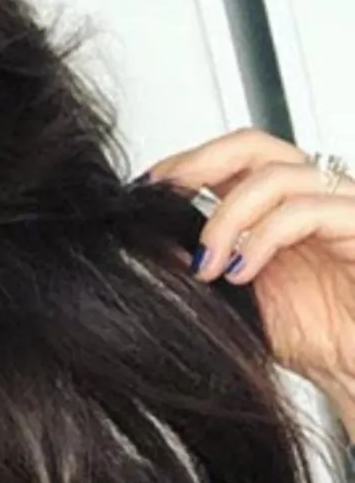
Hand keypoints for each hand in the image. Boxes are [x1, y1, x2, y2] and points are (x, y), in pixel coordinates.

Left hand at [146, 128, 354, 436]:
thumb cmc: (316, 337)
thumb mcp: (239, 297)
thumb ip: (203, 262)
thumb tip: (152, 241)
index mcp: (281, 206)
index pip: (234, 156)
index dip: (187, 162)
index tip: (147, 188)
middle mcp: (314, 197)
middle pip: (255, 145)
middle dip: (198, 164)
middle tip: (164, 196)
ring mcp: (344, 208)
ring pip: (277, 175)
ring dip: (227, 218)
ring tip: (208, 264)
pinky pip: (308, 211)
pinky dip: (262, 238)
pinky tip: (241, 273)